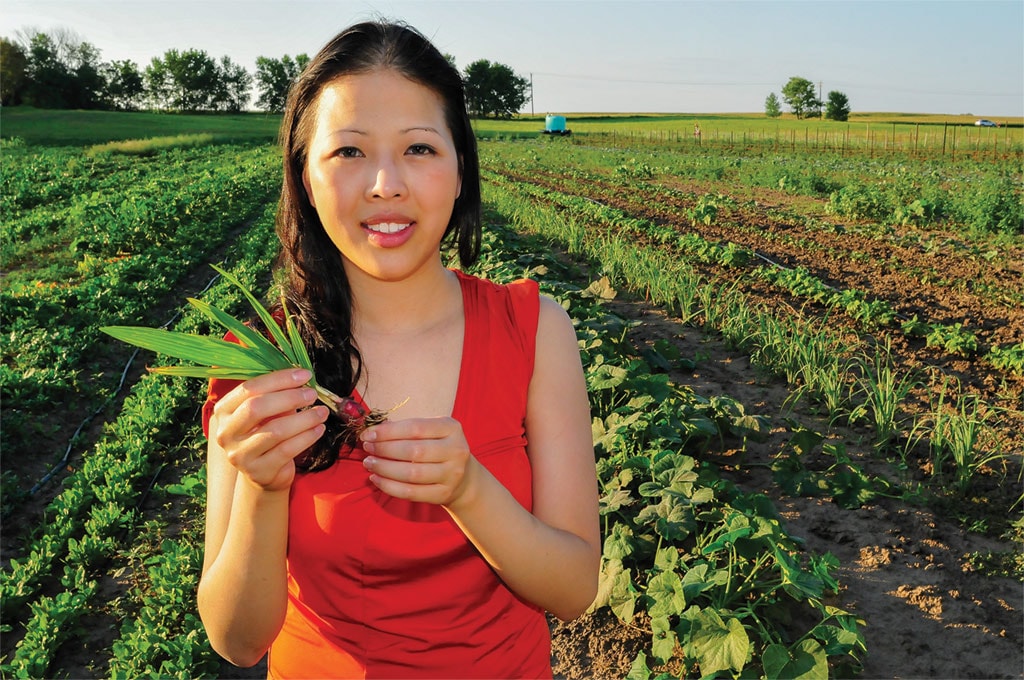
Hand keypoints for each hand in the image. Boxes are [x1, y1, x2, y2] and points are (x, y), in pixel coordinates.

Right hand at [210, 368, 328, 491]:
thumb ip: (277, 394)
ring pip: (275, 431)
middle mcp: (225, 433)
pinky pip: (287, 450)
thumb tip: (301, 377)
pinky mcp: (258, 471)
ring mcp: (239, 455)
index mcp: (223, 411)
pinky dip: (307, 437)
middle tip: (312, 394)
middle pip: (256, 408)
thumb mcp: (267, 412)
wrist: (264, 472)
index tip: (304, 375)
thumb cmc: (266, 432)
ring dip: (304, 418)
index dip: (278, 379)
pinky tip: (319, 429)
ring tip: (322, 412)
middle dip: (289, 397)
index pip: (249, 389)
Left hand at [359, 417, 476, 505]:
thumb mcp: (431, 432)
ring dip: (384, 468)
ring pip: (411, 473)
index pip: (415, 428)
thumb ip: (407, 429)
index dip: (388, 431)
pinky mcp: (444, 494)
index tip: (368, 434)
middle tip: (367, 448)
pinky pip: (411, 492)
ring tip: (369, 463)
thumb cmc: (439, 448)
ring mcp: (452, 474)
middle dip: (384, 449)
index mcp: (452, 428)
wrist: (464, 477)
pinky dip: (389, 486)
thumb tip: (373, 432)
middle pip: (413, 451)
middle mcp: (456, 450)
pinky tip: (376, 478)